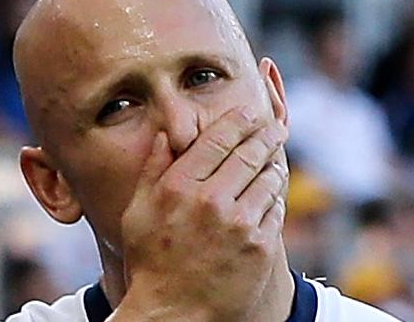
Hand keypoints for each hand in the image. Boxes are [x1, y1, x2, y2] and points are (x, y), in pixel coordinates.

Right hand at [118, 107, 288, 321]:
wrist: (173, 314)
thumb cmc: (150, 260)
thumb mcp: (138, 213)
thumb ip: (153, 170)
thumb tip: (168, 135)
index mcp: (179, 187)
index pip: (217, 139)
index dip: (238, 120)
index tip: (249, 112)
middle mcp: (211, 201)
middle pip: (249, 153)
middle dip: (265, 134)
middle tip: (275, 126)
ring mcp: (239, 224)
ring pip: (268, 178)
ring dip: (273, 162)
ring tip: (275, 154)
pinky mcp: (259, 247)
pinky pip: (276, 208)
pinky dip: (275, 195)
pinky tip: (272, 190)